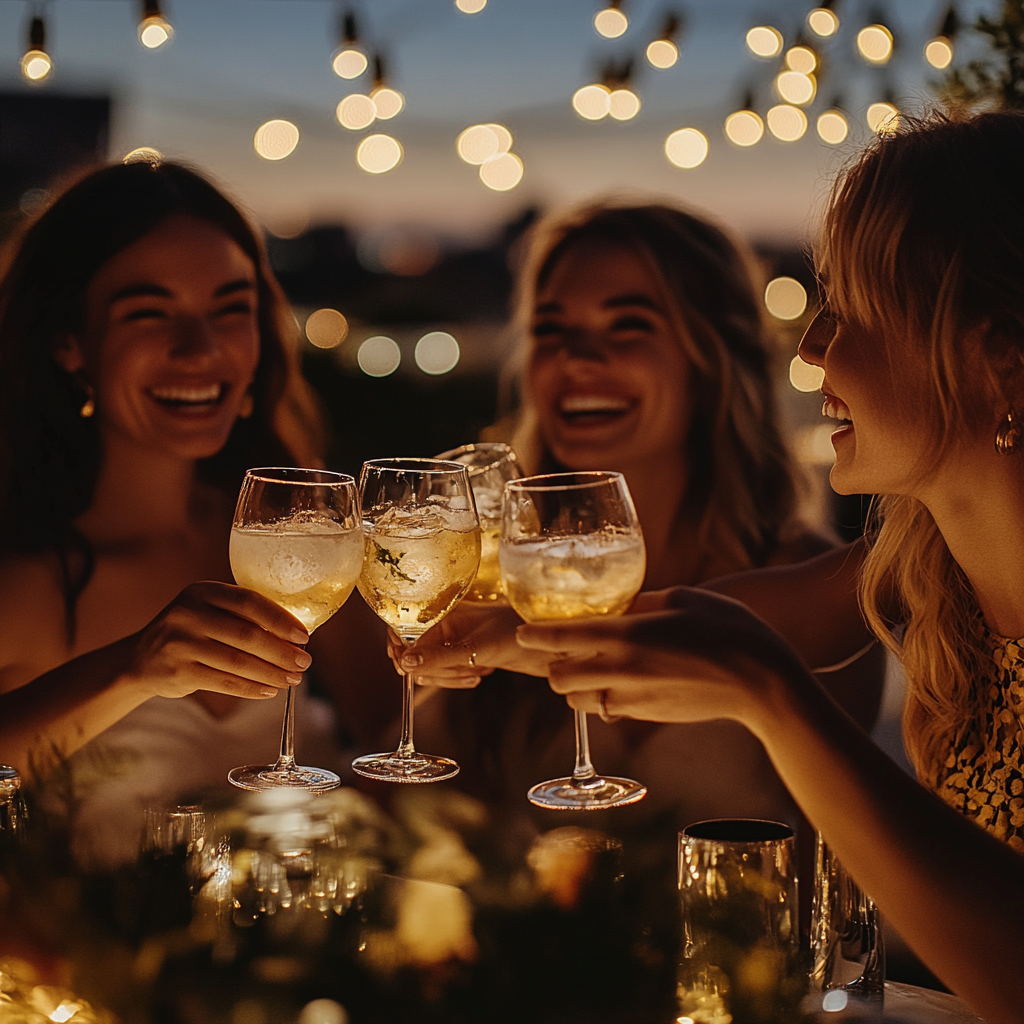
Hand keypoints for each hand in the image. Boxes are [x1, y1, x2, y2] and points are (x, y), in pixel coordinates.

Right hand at [123, 581, 311, 700]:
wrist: (141, 659)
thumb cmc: (190, 632)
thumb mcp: (208, 610)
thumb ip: (242, 615)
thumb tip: (295, 635)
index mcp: (203, 591)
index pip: (250, 601)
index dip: (281, 620)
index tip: (304, 636)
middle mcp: (188, 613)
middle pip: (247, 635)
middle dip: (282, 652)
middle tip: (304, 663)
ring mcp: (181, 643)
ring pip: (238, 662)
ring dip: (272, 673)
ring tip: (292, 680)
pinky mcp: (179, 672)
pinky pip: (225, 683)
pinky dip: (251, 688)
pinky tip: (269, 690)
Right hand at [385, 602, 554, 688]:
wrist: (552, 642)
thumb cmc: (519, 632)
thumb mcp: (478, 648)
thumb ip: (440, 658)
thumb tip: (405, 663)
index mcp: (444, 609)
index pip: (402, 627)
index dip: (400, 648)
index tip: (406, 667)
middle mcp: (446, 623)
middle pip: (413, 651)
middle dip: (431, 669)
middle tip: (459, 674)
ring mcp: (455, 640)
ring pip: (429, 665)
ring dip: (447, 677)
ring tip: (474, 675)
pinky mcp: (466, 654)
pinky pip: (446, 672)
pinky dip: (457, 678)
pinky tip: (479, 676)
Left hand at [516, 587, 811, 729]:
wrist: (763, 683)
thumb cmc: (728, 629)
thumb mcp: (683, 598)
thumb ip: (643, 602)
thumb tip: (622, 604)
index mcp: (627, 635)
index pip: (561, 638)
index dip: (534, 635)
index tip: (521, 631)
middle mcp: (622, 670)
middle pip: (558, 677)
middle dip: (552, 664)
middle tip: (562, 649)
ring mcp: (634, 698)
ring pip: (578, 700)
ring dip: (575, 684)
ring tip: (590, 666)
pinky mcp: (647, 716)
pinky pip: (607, 710)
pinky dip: (602, 697)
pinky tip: (620, 681)